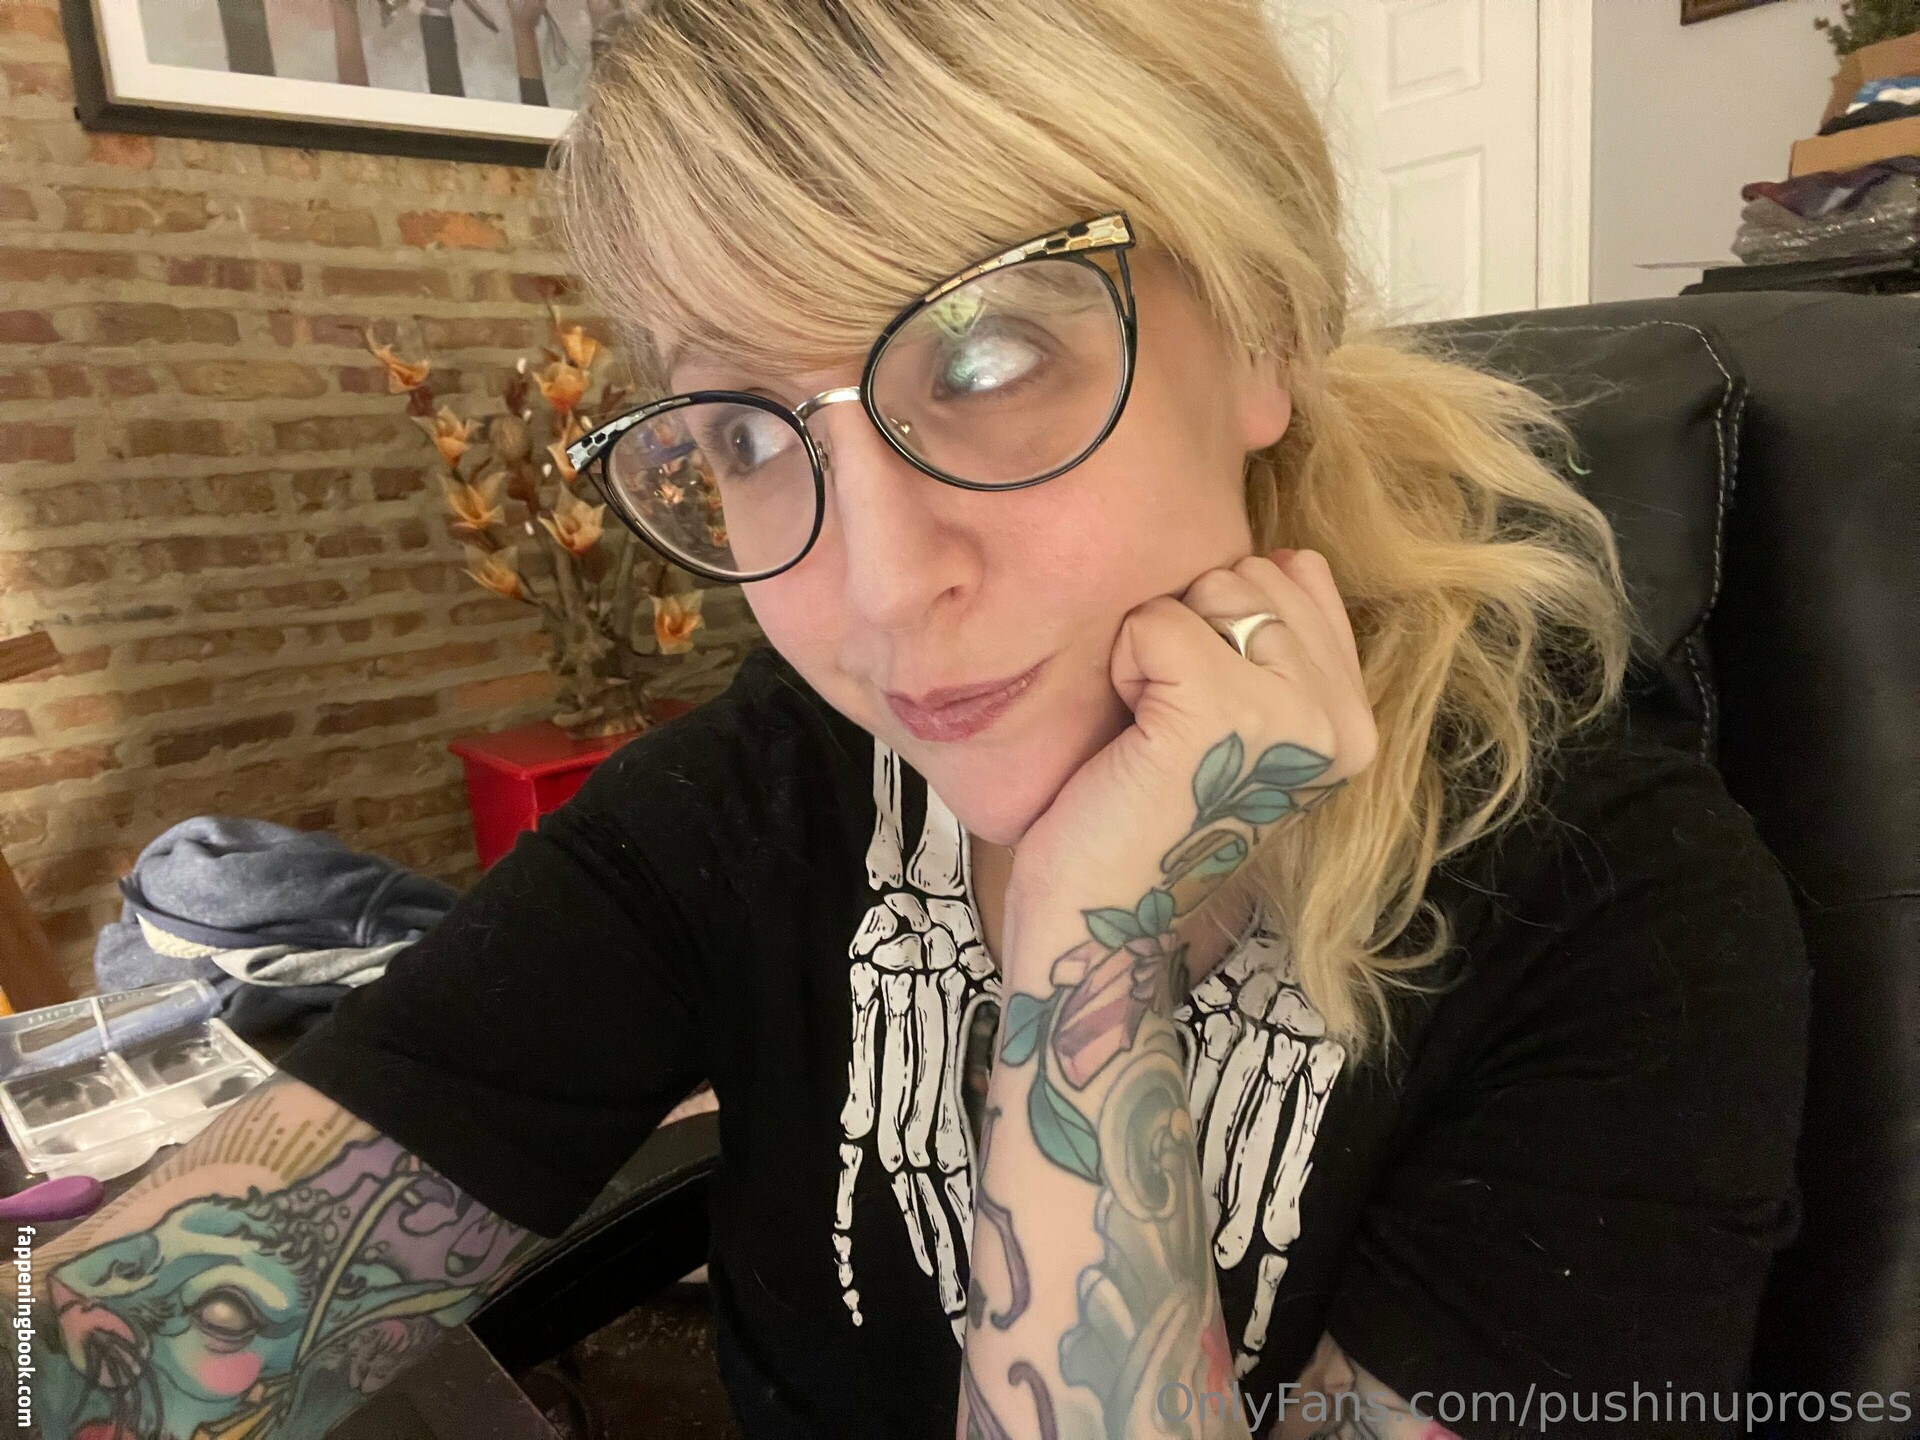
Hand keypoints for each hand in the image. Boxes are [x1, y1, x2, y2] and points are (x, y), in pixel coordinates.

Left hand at [1002, 548, 1376, 986]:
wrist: (1096, 922)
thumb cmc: (1145, 814)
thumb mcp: (1239, 721)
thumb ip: (1278, 644)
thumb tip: (1275, 556)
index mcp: (1356, 721)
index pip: (1301, 573)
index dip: (1223, 617)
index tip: (1200, 705)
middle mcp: (1343, 719)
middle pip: (1250, 573)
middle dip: (1188, 628)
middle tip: (1170, 724)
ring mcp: (1291, 716)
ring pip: (1209, 588)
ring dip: (1155, 646)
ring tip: (1154, 729)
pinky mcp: (1222, 712)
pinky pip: (1157, 622)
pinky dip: (1124, 666)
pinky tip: (1132, 734)